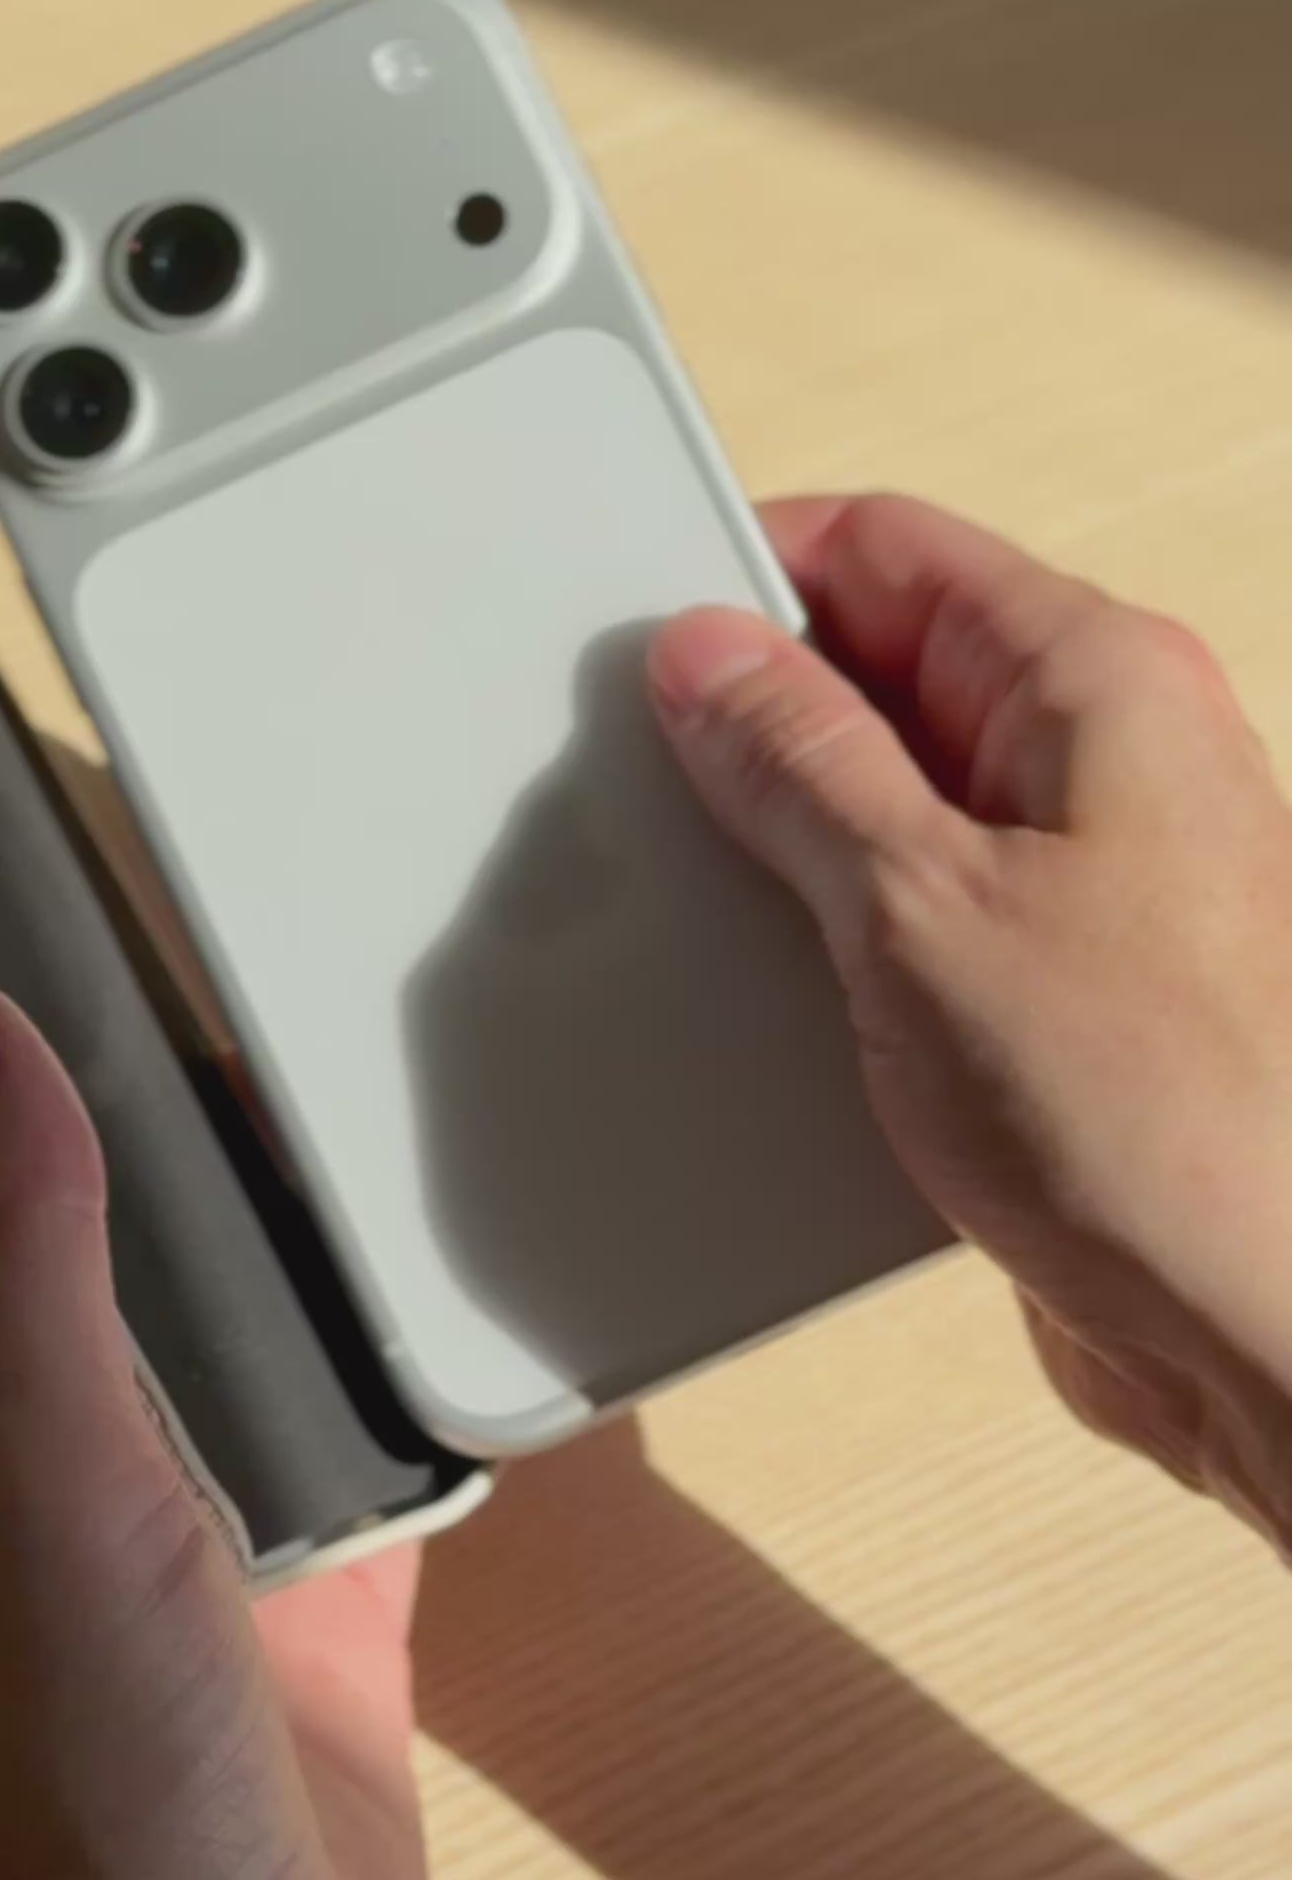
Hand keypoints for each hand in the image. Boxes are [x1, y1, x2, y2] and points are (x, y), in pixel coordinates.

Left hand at [0, 976, 437, 1879]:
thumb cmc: (101, 1772)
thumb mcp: (49, 1484)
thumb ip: (15, 1258)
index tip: (20, 886)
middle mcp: (56, 1443)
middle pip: (86, 1217)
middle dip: (140, 1089)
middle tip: (235, 951)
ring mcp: (187, 1513)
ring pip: (217, 1307)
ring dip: (261, 1204)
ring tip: (345, 1070)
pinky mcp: (312, 1580)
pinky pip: (345, 1420)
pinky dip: (379, 1345)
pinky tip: (437, 1281)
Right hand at [649, 494, 1291, 1545]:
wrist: (1262, 1329)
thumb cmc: (1160, 1121)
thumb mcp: (916, 906)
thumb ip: (799, 762)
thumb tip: (709, 657)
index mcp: (1097, 683)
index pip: (885, 549)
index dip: (752, 576)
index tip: (648, 641)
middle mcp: (1106, 757)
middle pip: (884, 666)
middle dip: (759, 717)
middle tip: (656, 778)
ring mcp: (1085, 866)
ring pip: (891, 788)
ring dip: (791, 831)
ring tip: (715, 890)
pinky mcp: (1054, 974)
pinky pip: (912, 896)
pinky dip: (832, 919)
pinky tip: (781, 977)